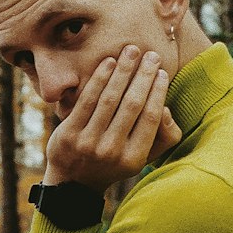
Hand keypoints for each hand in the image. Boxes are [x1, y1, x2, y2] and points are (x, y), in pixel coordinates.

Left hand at [43, 46, 182, 193]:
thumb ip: (163, 136)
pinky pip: (87, 100)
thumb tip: (164, 107)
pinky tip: (109, 61)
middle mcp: (111, 151)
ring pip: (110, 99)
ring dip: (123, 71)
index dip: (157, 91)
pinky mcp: (68, 133)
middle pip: (132, 105)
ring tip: (131, 51)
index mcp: (133, 158)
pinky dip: (99, 78)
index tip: (161, 71)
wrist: (73, 181)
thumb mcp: (143, 158)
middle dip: (143, 75)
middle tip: (151, 54)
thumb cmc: (116, 162)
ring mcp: (88, 142)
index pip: (150, 117)